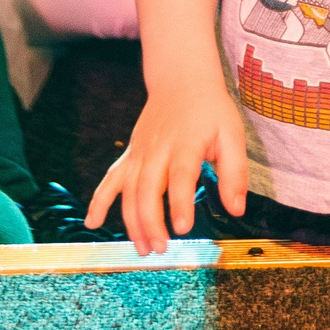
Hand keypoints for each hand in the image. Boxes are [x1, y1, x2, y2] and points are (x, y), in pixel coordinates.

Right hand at [86, 81, 247, 254]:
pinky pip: (111, 179)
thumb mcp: (233, 135)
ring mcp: (140, 152)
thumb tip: (236, 209)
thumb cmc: (210, 110)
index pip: (181, 176)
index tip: (183, 228)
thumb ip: (235, 173)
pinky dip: (99, 201)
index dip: (180, 202)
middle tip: (160, 248)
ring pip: (128, 189)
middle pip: (148, 187)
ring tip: (142, 248)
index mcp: (186, 143)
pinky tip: (92, 222)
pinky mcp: (130, 155)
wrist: (182, 80)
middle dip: (151, 221)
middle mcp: (158, 149)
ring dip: (132, 220)